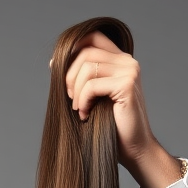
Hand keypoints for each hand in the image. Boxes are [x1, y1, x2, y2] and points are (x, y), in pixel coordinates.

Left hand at [62, 31, 181, 187]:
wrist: (134, 150)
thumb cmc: (111, 127)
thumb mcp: (92, 97)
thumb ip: (79, 78)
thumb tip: (52, 61)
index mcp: (120, 61)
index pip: (92, 37)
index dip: (72, 49)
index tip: (57, 70)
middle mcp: (127, 61)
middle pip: (85, 52)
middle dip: (69, 75)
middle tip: (69, 99)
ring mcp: (129, 71)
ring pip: (86, 68)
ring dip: (75, 91)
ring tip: (78, 109)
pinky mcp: (126, 85)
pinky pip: (92, 85)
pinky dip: (83, 101)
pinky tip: (85, 115)